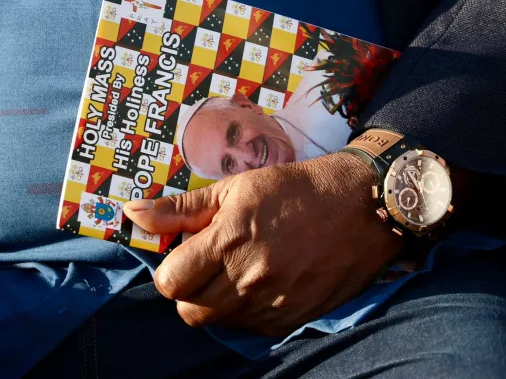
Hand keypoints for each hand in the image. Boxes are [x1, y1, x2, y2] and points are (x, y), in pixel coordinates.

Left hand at [123, 152, 401, 335]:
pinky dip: (250, 311)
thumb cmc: (296, 189)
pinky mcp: (294, 317)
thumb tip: (132, 214)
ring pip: (221, 321)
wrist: (360, 206)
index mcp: (228, 240)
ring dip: (220, 301)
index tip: (189, 254)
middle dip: (192, 289)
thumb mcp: (237, 187)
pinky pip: (253, 329)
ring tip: (242, 270)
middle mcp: (248, 278)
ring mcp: (273, 302)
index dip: (173, 268)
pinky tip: (266, 283)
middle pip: (190, 311)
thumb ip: (183, 207)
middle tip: (213, 264)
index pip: (170, 282)